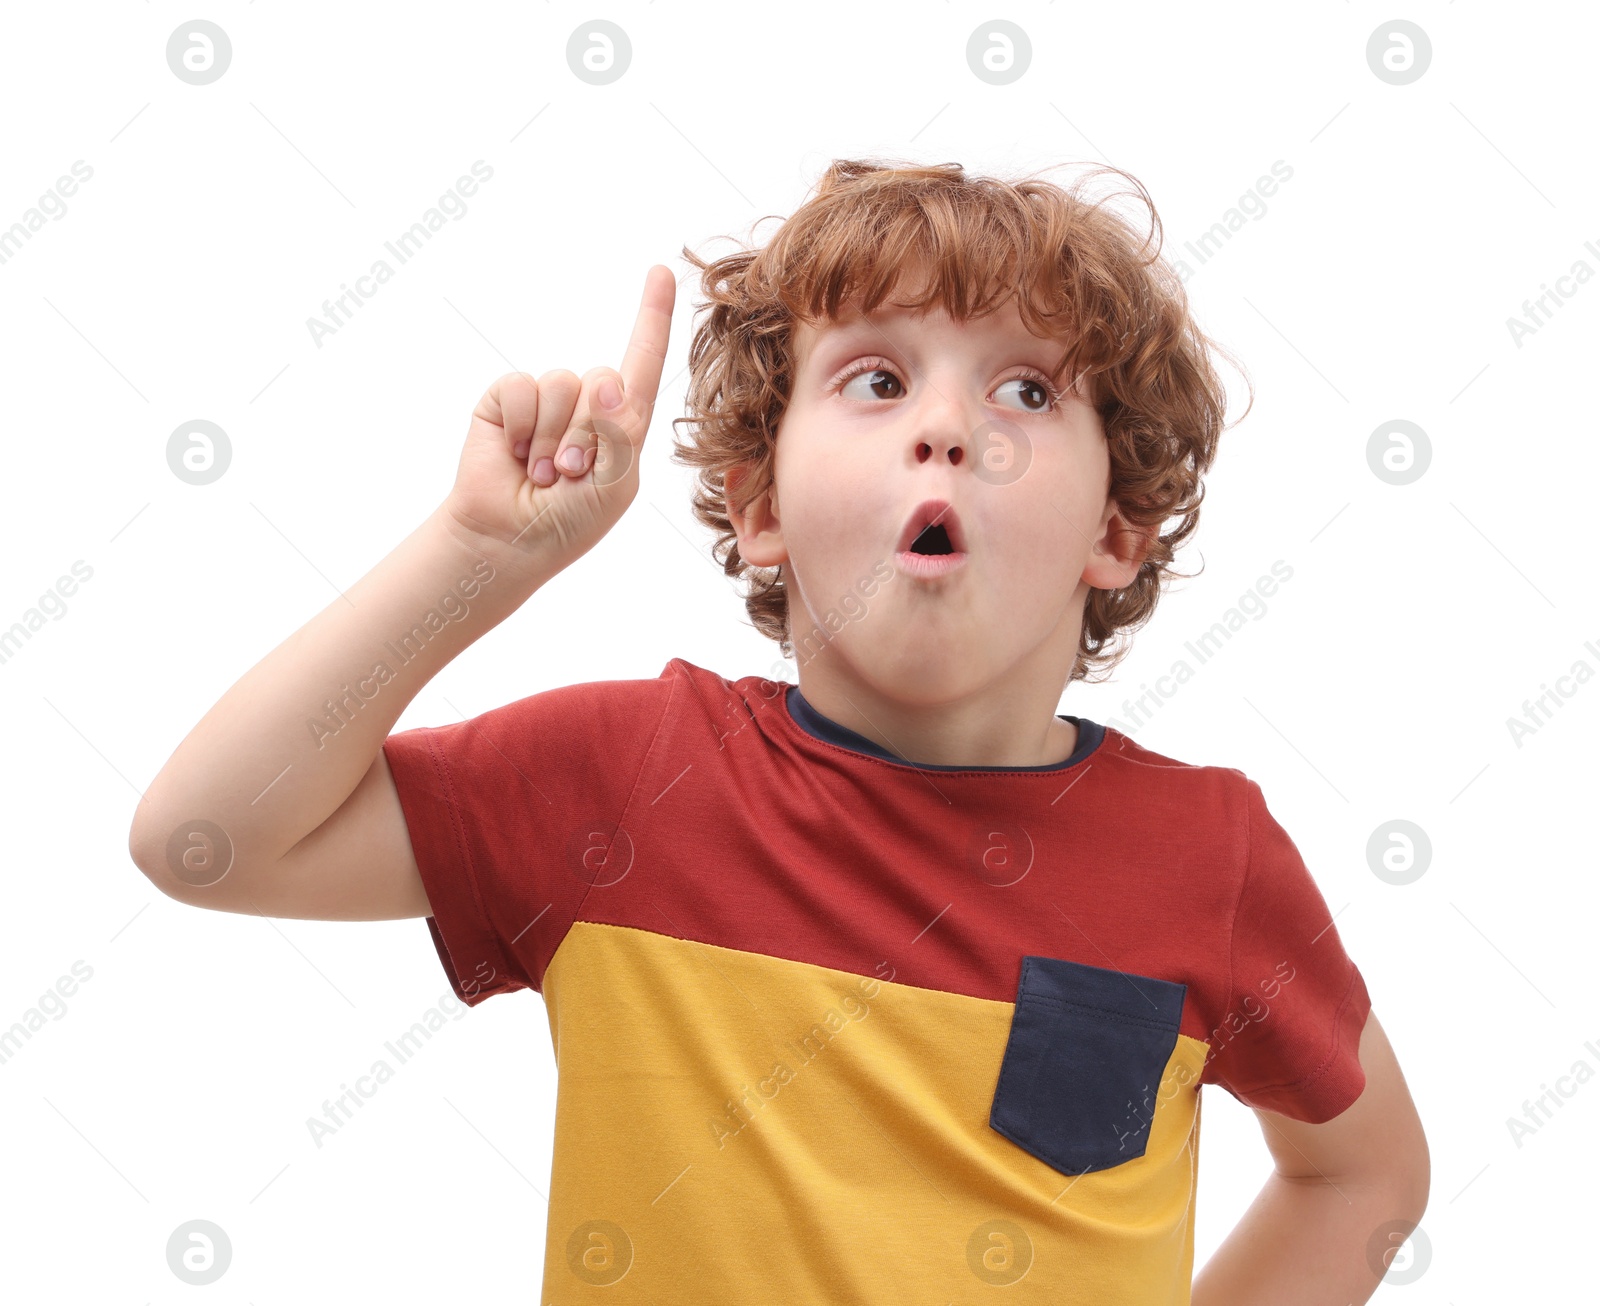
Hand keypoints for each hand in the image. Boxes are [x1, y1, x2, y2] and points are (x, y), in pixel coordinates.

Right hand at [442, 264, 674, 577]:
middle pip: (603, 378)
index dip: (652, 317)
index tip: (662, 272)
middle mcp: (587, 404)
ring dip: (553, 438)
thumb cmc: (569, 520)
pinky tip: (515, 455)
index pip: (643, 363)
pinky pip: (522, 388)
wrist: (510, 540)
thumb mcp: (612, 483)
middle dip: (589, 432)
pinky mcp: (506, 400)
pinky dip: (521, 427)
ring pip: (563, 384)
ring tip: (544, 472)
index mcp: (623, 423)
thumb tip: (609, 379)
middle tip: (571, 474)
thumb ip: (619, 432)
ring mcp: (547, 401)